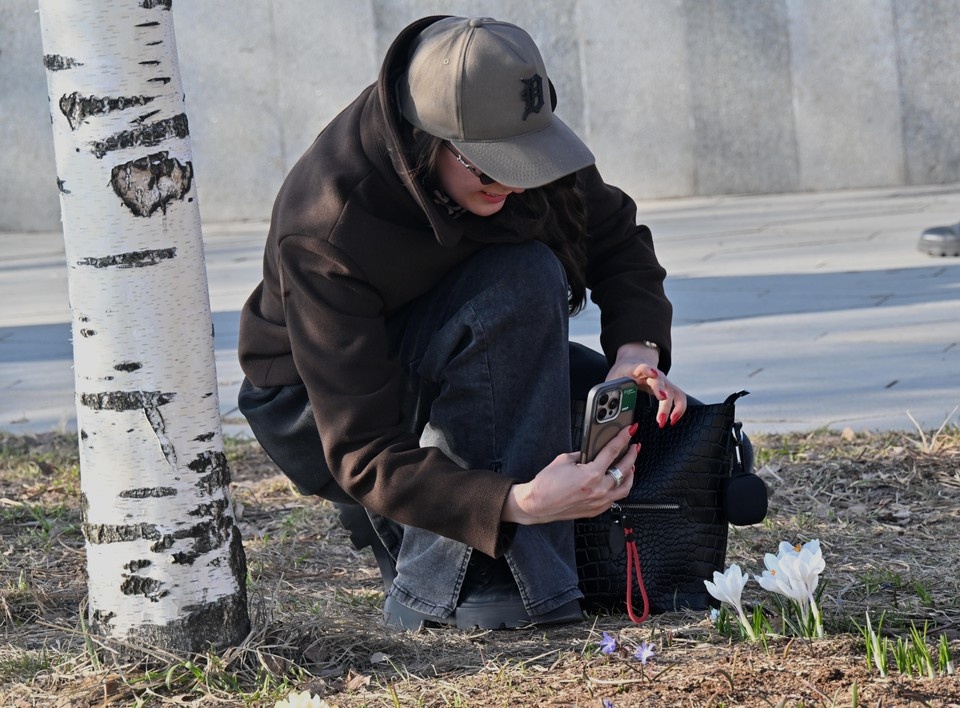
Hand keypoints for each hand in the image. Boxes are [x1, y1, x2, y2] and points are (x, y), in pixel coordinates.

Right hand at [502, 424, 638, 524]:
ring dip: (630, 474)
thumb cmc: (547, 484)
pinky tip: (617, 482)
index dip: (623, 438)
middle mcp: (598, 489)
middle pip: (624, 469)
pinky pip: (614, 499)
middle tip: (634, 447)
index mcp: (591, 474)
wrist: (537, 504)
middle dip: (631, 455)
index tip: (629, 431)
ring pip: (625, 487)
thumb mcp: (564, 460)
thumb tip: (591, 453)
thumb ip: (581, 455)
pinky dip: (618, 488)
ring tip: (631, 466)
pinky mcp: (596, 510)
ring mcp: (599, 502)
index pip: (613, 451)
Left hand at [607, 341, 687, 427]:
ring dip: (674, 407)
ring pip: (674, 391)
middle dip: (663, 400)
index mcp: (637, 369)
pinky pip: (679, 397)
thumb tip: (604, 405)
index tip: (652, 373)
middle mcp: (654, 374)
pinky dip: (679, 409)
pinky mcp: (669, 387)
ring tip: (669, 421)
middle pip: (661, 383)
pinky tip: (673, 420)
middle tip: (659, 419)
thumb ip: (608, 390)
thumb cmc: (623, 372)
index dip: (648, 369)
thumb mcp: (612, 379)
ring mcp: (663, 380)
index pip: (643, 367)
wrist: (634, 360)